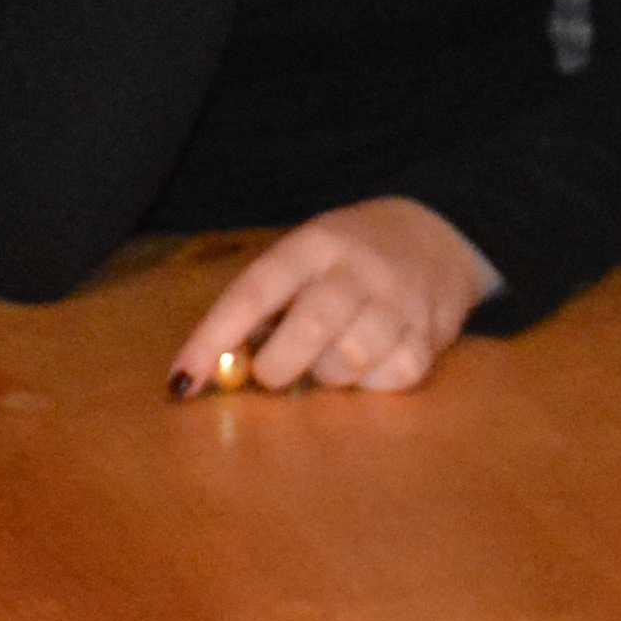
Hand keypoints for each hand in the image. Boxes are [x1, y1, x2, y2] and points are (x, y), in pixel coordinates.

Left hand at [172, 196, 497, 396]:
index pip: (254, 292)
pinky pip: (391, 379)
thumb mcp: (305, 258)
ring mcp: (399, 301)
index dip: (214, 339)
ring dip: (330, 375)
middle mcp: (357, 269)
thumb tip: (217, 367)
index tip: (183, 381)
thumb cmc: (347, 261)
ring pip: (349, 361)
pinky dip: (372, 382)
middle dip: (278, 365)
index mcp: (313, 245)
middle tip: (272, 374)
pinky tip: (372, 361)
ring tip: (333, 357)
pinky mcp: (431, 335)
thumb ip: (267, 305)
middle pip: (310, 327)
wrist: (437, 237)